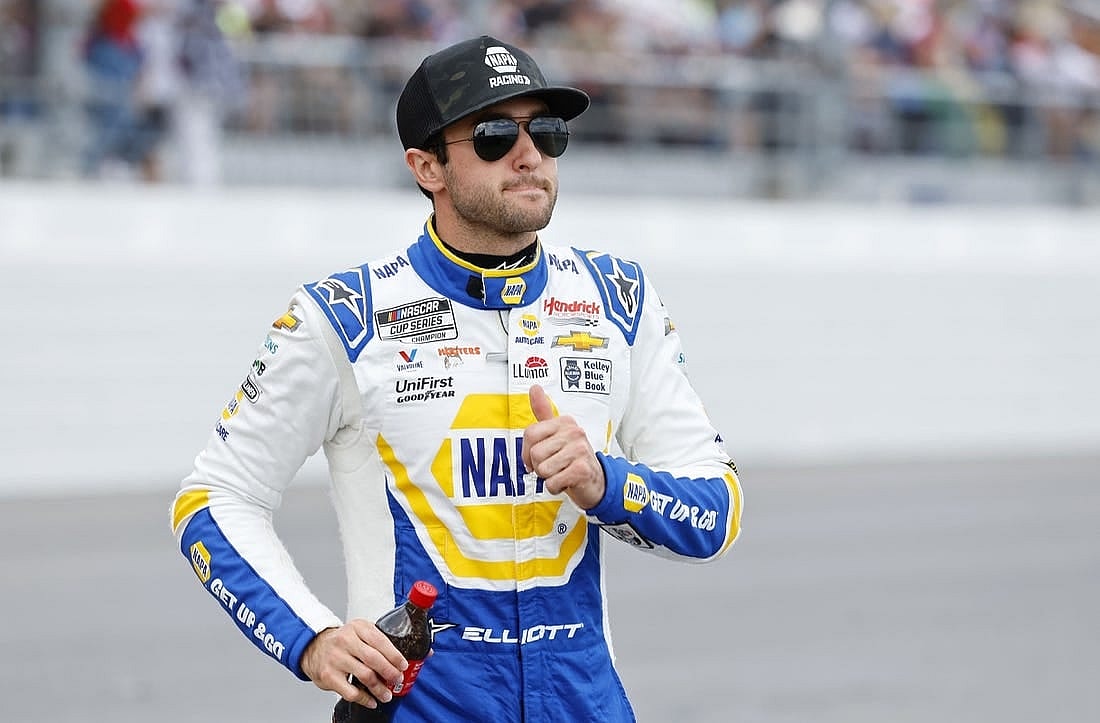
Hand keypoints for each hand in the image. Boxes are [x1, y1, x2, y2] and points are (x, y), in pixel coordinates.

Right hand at [300, 621, 406, 708]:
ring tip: (387, 694)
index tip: (403, 665)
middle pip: (374, 659)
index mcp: (357, 627)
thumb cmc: (341, 642)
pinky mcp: (329, 676)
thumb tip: (405, 657)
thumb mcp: (359, 632)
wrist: (313, 648)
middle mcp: (345, 641)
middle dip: (390, 672)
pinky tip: (371, 701)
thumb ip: (377, 640)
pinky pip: (352, 692)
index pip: (380, 641)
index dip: (394, 656)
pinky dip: (365, 699)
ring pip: (365, 676)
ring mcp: (336, 659)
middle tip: (397, 679)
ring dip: (380, 688)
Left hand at [522, 384, 605, 509]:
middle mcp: (574, 432)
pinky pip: (553, 482)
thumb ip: (544, 411)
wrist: (595, 481)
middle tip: (554, 466)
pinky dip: (556, 487)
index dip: (527, 452)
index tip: (535, 458)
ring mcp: (580, 450)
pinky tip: (567, 482)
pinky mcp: (583, 470)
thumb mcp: (557, 433)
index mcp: (565, 422)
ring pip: (543, 469)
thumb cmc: (572, 458)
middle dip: (539, 466)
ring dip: (549, 478)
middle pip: (535, 453)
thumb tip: (535, 387)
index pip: (530, 434)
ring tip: (562, 473)